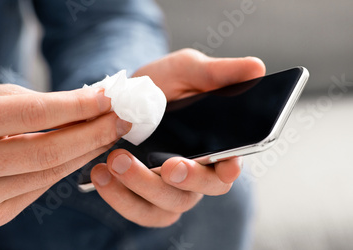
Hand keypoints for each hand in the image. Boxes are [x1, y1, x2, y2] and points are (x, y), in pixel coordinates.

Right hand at [0, 84, 131, 228]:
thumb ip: (38, 103)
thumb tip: (93, 105)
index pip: (34, 115)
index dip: (78, 108)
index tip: (109, 99)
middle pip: (47, 152)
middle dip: (91, 134)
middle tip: (120, 120)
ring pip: (47, 175)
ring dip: (84, 153)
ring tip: (106, 135)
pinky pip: (37, 190)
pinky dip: (62, 170)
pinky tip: (79, 154)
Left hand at [91, 49, 265, 226]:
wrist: (120, 100)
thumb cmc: (161, 86)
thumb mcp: (185, 71)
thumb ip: (217, 73)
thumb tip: (256, 68)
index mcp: (215, 145)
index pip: (230, 166)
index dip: (231, 169)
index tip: (227, 164)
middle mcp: (196, 173)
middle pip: (200, 191)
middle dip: (185, 180)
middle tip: (165, 165)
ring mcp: (169, 189)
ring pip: (167, 205)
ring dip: (141, 187)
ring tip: (115, 160)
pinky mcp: (142, 198)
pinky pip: (136, 211)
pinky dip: (118, 197)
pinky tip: (100, 173)